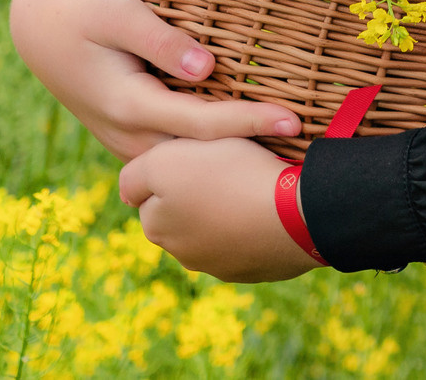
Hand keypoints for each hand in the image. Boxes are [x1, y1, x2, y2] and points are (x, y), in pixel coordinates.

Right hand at [9, 0, 300, 160]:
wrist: (43, 30)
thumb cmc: (87, 11)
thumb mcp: (119, 13)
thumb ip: (162, 41)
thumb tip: (207, 68)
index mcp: (129, 104)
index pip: (202, 122)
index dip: (249, 122)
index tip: (294, 119)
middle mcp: (130, 135)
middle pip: (200, 156)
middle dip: (251, 157)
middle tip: (309, 157)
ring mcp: (131, 144)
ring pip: (189, 165)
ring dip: (234, 163)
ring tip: (291, 161)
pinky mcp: (136, 140)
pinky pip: (179, 158)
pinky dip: (212, 158)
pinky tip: (252, 154)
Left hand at [121, 136, 322, 281]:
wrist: (298, 211)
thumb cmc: (231, 175)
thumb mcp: (167, 158)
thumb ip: (135, 175)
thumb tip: (127, 196)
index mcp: (158, 228)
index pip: (153, 194)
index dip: (176, 169)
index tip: (201, 155)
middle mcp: (184, 255)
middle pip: (185, 214)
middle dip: (199, 194)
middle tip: (228, 167)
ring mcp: (223, 266)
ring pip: (217, 229)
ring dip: (228, 211)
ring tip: (252, 184)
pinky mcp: (258, 269)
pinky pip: (251, 241)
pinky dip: (255, 226)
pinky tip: (271, 206)